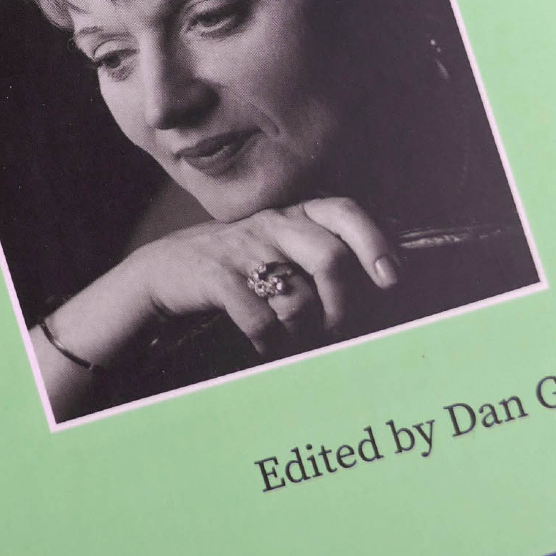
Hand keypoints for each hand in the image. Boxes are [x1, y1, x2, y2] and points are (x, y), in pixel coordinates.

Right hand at [129, 196, 399, 357]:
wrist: (164, 272)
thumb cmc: (237, 268)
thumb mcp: (278, 250)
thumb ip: (319, 261)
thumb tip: (376, 291)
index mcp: (293, 216)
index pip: (343, 212)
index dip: (372, 241)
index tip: (391, 278)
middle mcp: (272, 226)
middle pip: (329, 258)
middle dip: (342, 304)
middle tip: (334, 329)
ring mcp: (243, 249)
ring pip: (298, 298)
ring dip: (302, 332)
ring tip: (291, 338)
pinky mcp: (216, 276)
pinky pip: (260, 319)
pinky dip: (269, 342)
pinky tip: (263, 343)